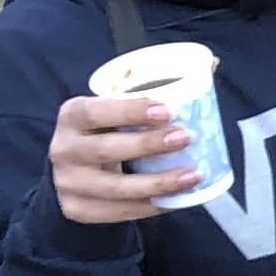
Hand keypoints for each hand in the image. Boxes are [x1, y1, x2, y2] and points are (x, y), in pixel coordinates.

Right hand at [48, 89, 194, 223]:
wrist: (75, 172)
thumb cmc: (106, 132)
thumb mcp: (117, 109)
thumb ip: (155, 88)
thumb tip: (212, 63)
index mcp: (72, 115)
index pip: (95, 111)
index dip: (129, 111)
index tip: (167, 110)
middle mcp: (63, 148)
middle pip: (106, 150)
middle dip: (148, 144)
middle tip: (186, 138)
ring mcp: (68, 183)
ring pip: (116, 188)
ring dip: (158, 183)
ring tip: (193, 175)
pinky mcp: (78, 209)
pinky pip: (120, 212)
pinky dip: (151, 206)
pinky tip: (177, 199)